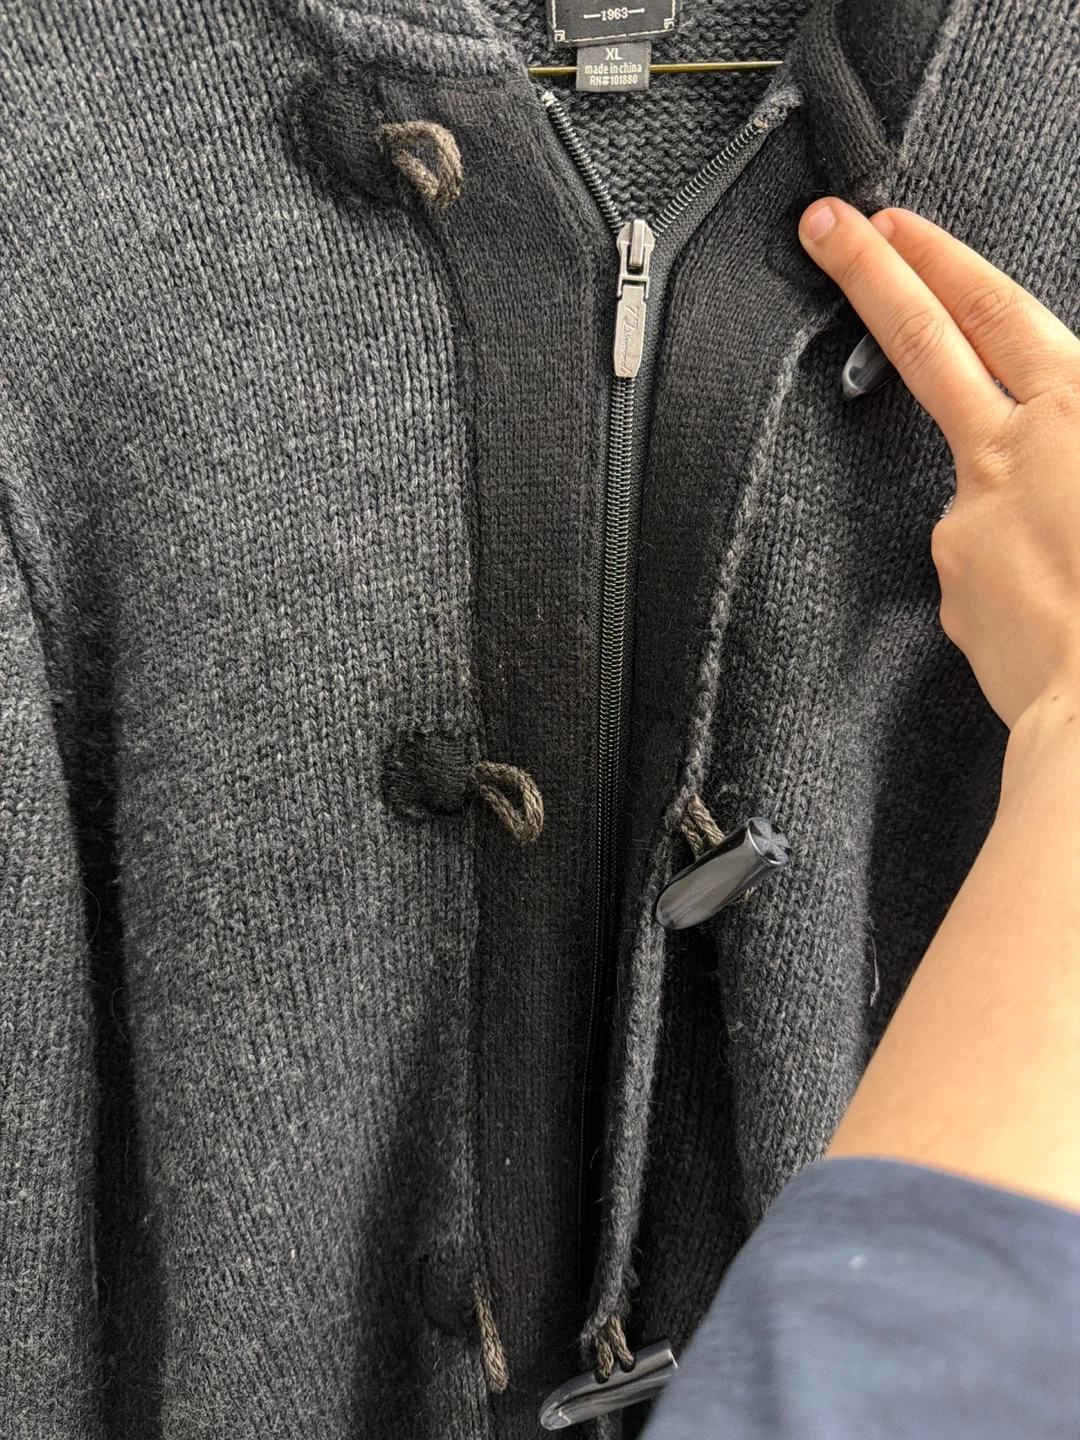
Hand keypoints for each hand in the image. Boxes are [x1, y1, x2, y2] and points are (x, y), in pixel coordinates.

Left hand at [798, 197, 1079, 731]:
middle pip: (923, 341)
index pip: (991, 307)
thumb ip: (1077, 418)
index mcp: (1076, 408)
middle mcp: (1009, 451)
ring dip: (1017, 499)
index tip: (885, 223)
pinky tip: (1062, 604)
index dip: (935, 258)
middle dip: (869, 273)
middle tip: (822, 226)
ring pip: (979, 480)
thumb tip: (1060, 402)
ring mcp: (968, 517)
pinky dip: (1016, 568)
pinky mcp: (953, 581)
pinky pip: (981, 559)